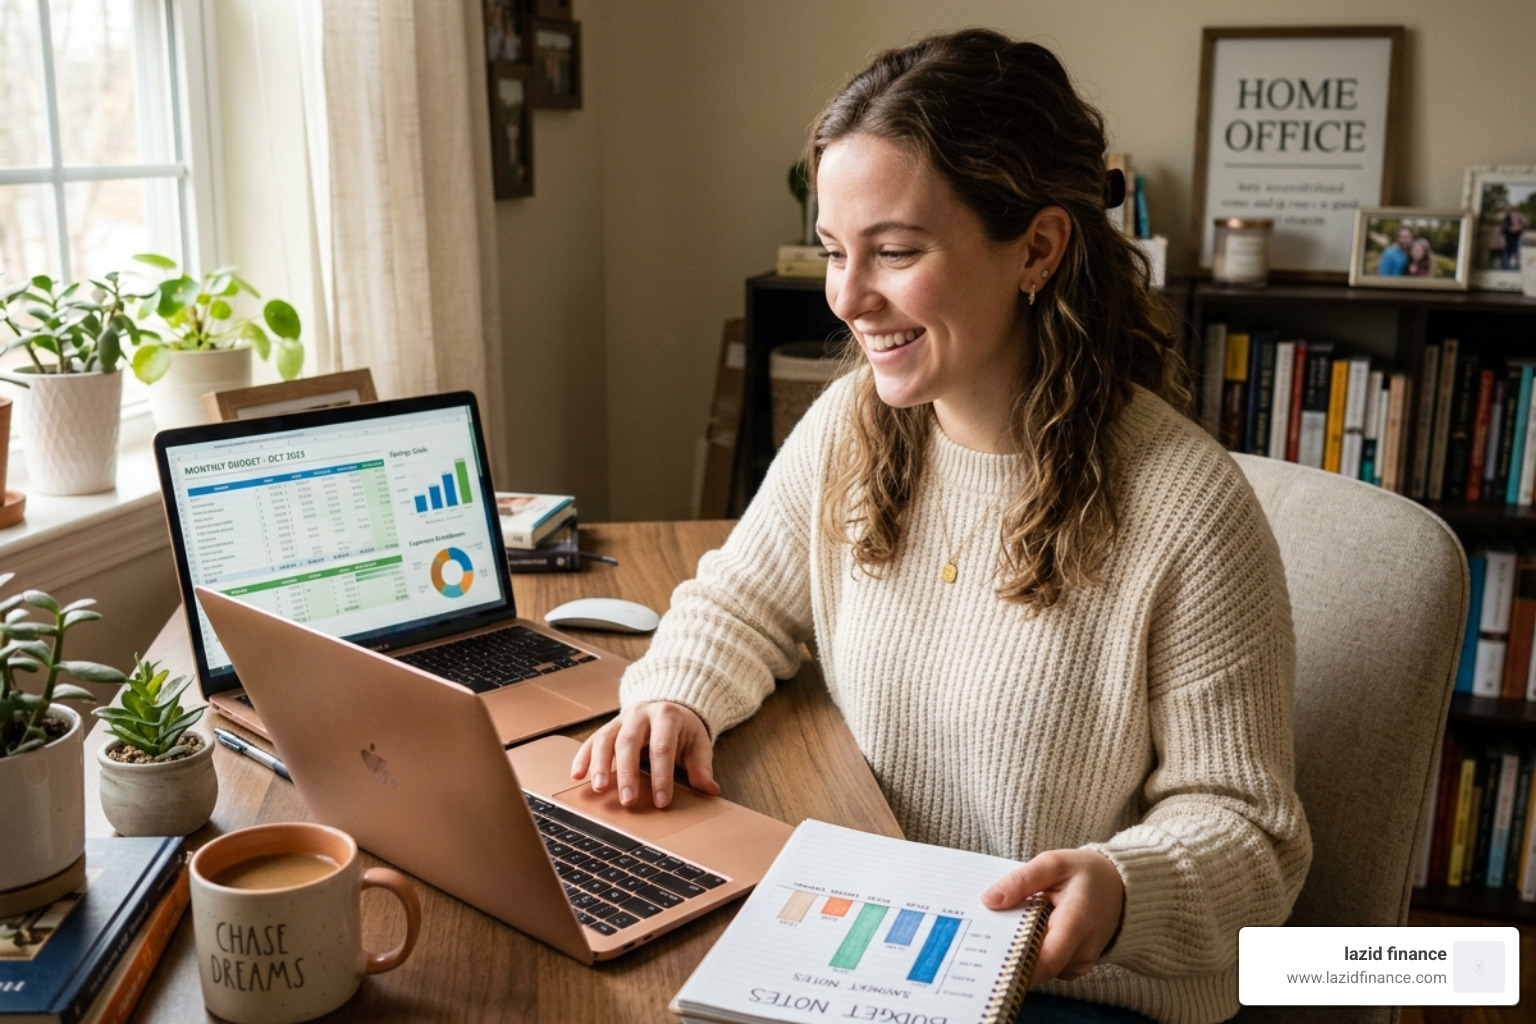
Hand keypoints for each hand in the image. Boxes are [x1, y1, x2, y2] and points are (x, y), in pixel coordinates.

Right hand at [571, 701, 719, 808]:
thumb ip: (701, 766)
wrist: (668, 703)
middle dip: (627, 773)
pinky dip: (583, 757)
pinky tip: (577, 775)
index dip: (662, 776)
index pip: (663, 747)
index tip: (662, 802)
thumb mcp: (698, 743)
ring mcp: (621, 718)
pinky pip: (592, 740)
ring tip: (599, 789)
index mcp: (667, 716)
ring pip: (606, 738)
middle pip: (630, 742)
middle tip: (628, 800)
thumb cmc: (683, 729)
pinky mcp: (608, 726)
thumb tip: (710, 790)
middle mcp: (641, 714)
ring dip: (600, 764)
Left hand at [982, 849, 1124, 982]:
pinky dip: (1035, 952)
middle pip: (1038, 967)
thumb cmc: (1087, 874)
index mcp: (1077, 923)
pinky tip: (1029, 932)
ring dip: (1023, 951)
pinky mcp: (1076, 967)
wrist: (1120, 888)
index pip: (1045, 961)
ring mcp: (1081, 963)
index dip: (1016, 964)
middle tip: (989, 933)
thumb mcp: (1054, 864)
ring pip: (1041, 969)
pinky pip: (1048, 966)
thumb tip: (989, 901)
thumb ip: (1021, 881)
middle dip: (1011, 953)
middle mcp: (1082, 951)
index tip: (989, 954)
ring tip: (1013, 925)